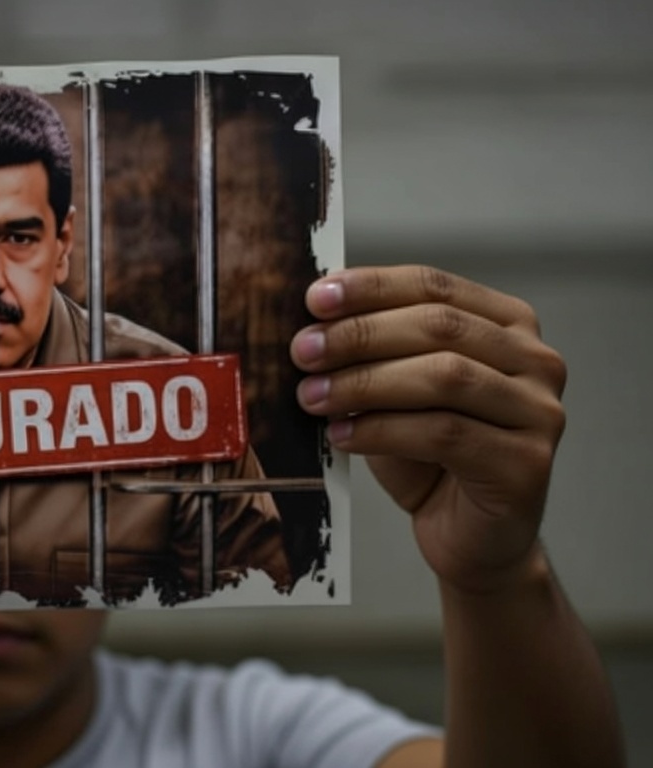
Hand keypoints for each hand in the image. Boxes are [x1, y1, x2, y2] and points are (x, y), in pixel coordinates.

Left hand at [290, 266, 566, 593]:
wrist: (468, 536)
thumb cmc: (429, 458)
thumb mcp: (395, 393)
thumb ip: (371, 355)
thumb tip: (309, 327)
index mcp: (507, 325)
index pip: (435, 286)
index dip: (372, 287)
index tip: (315, 298)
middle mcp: (535, 361)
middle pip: (440, 327)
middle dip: (360, 335)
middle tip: (303, 351)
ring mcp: (539, 412)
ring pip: (445, 377)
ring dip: (366, 383)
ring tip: (312, 397)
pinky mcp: (527, 463)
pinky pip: (445, 434)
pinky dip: (383, 431)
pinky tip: (342, 436)